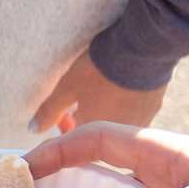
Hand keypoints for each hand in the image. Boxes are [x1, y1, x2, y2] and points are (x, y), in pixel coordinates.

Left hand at [28, 48, 166, 135]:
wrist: (142, 46)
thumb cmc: (98, 70)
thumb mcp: (66, 89)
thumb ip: (49, 112)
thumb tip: (33, 130)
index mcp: (96, 134)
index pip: (76, 141)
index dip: (65, 127)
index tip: (62, 113)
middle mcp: (121, 132)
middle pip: (98, 132)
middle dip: (85, 118)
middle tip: (78, 99)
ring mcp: (142, 119)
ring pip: (117, 122)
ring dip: (105, 111)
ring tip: (99, 90)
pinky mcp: (156, 104)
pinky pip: (135, 111)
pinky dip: (124, 104)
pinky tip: (120, 87)